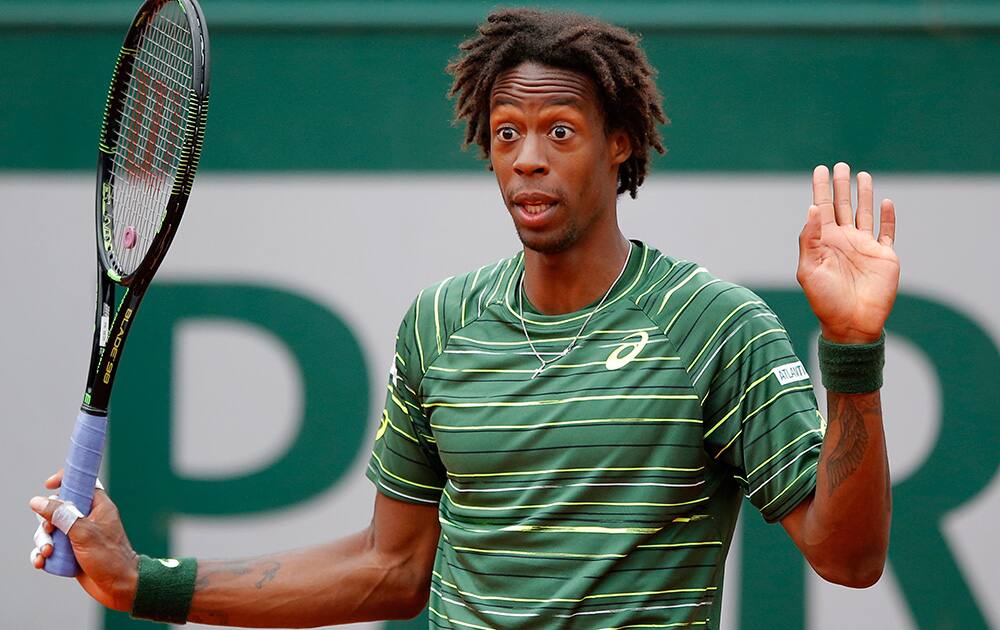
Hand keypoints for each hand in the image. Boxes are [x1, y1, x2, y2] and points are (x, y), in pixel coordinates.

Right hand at [29, 470, 138, 611]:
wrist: (120, 587)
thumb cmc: (110, 557)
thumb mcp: (84, 533)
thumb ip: (62, 516)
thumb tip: (38, 501)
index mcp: (98, 506)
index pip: (81, 483)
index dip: (65, 480)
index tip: (48, 485)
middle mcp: (87, 519)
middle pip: (57, 509)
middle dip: (46, 522)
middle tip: (50, 533)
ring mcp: (78, 537)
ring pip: (50, 531)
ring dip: (43, 541)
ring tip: (47, 554)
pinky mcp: (71, 553)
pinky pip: (50, 549)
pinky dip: (42, 555)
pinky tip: (41, 562)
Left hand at [797, 163, 899, 342]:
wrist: (851, 324)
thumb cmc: (825, 300)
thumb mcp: (809, 269)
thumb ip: (809, 239)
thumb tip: (812, 208)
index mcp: (824, 242)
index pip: (821, 209)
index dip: (821, 189)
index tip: (820, 169)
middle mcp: (844, 240)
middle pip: (842, 206)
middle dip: (841, 186)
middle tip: (841, 165)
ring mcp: (864, 247)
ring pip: (864, 213)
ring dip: (864, 195)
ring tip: (862, 175)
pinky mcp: (884, 255)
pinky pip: (886, 232)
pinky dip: (888, 217)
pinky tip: (885, 202)